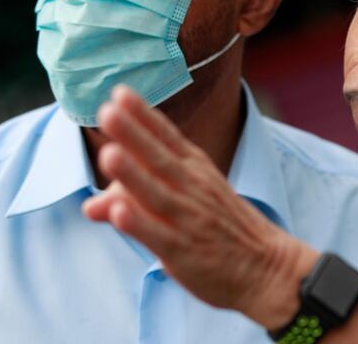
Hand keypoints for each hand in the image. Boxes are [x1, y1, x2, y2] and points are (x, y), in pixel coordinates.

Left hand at [82, 86, 317, 328]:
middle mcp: (193, 188)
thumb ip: (136, 198)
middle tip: (108, 109)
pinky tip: (118, 212)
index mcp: (195, 169)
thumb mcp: (184, 201)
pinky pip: (159, 236)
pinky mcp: (184, 251)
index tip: (120, 91)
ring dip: (132, 174)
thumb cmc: (219, 226)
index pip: (167, 136)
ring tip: (109, 153)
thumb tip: (91, 206)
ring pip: (157, 194)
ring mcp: (189, 219)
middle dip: (133, 134)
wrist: (265, 265)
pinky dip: (139, 223)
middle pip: (159, 158)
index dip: (144, 115)